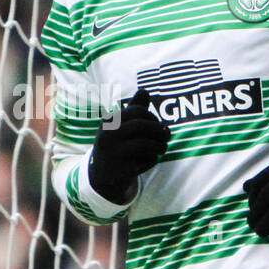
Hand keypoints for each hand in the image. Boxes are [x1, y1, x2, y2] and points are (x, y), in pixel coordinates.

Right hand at [88, 88, 170, 203]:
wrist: (101, 177)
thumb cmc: (117, 145)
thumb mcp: (121, 126)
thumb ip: (134, 109)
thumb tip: (144, 90)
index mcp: (109, 122)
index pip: (138, 111)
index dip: (153, 117)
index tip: (158, 125)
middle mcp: (107, 135)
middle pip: (141, 126)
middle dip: (159, 130)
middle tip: (167, 136)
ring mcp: (113, 153)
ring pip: (144, 144)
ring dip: (160, 146)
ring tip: (163, 148)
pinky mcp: (120, 170)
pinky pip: (145, 161)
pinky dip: (152, 160)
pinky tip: (150, 160)